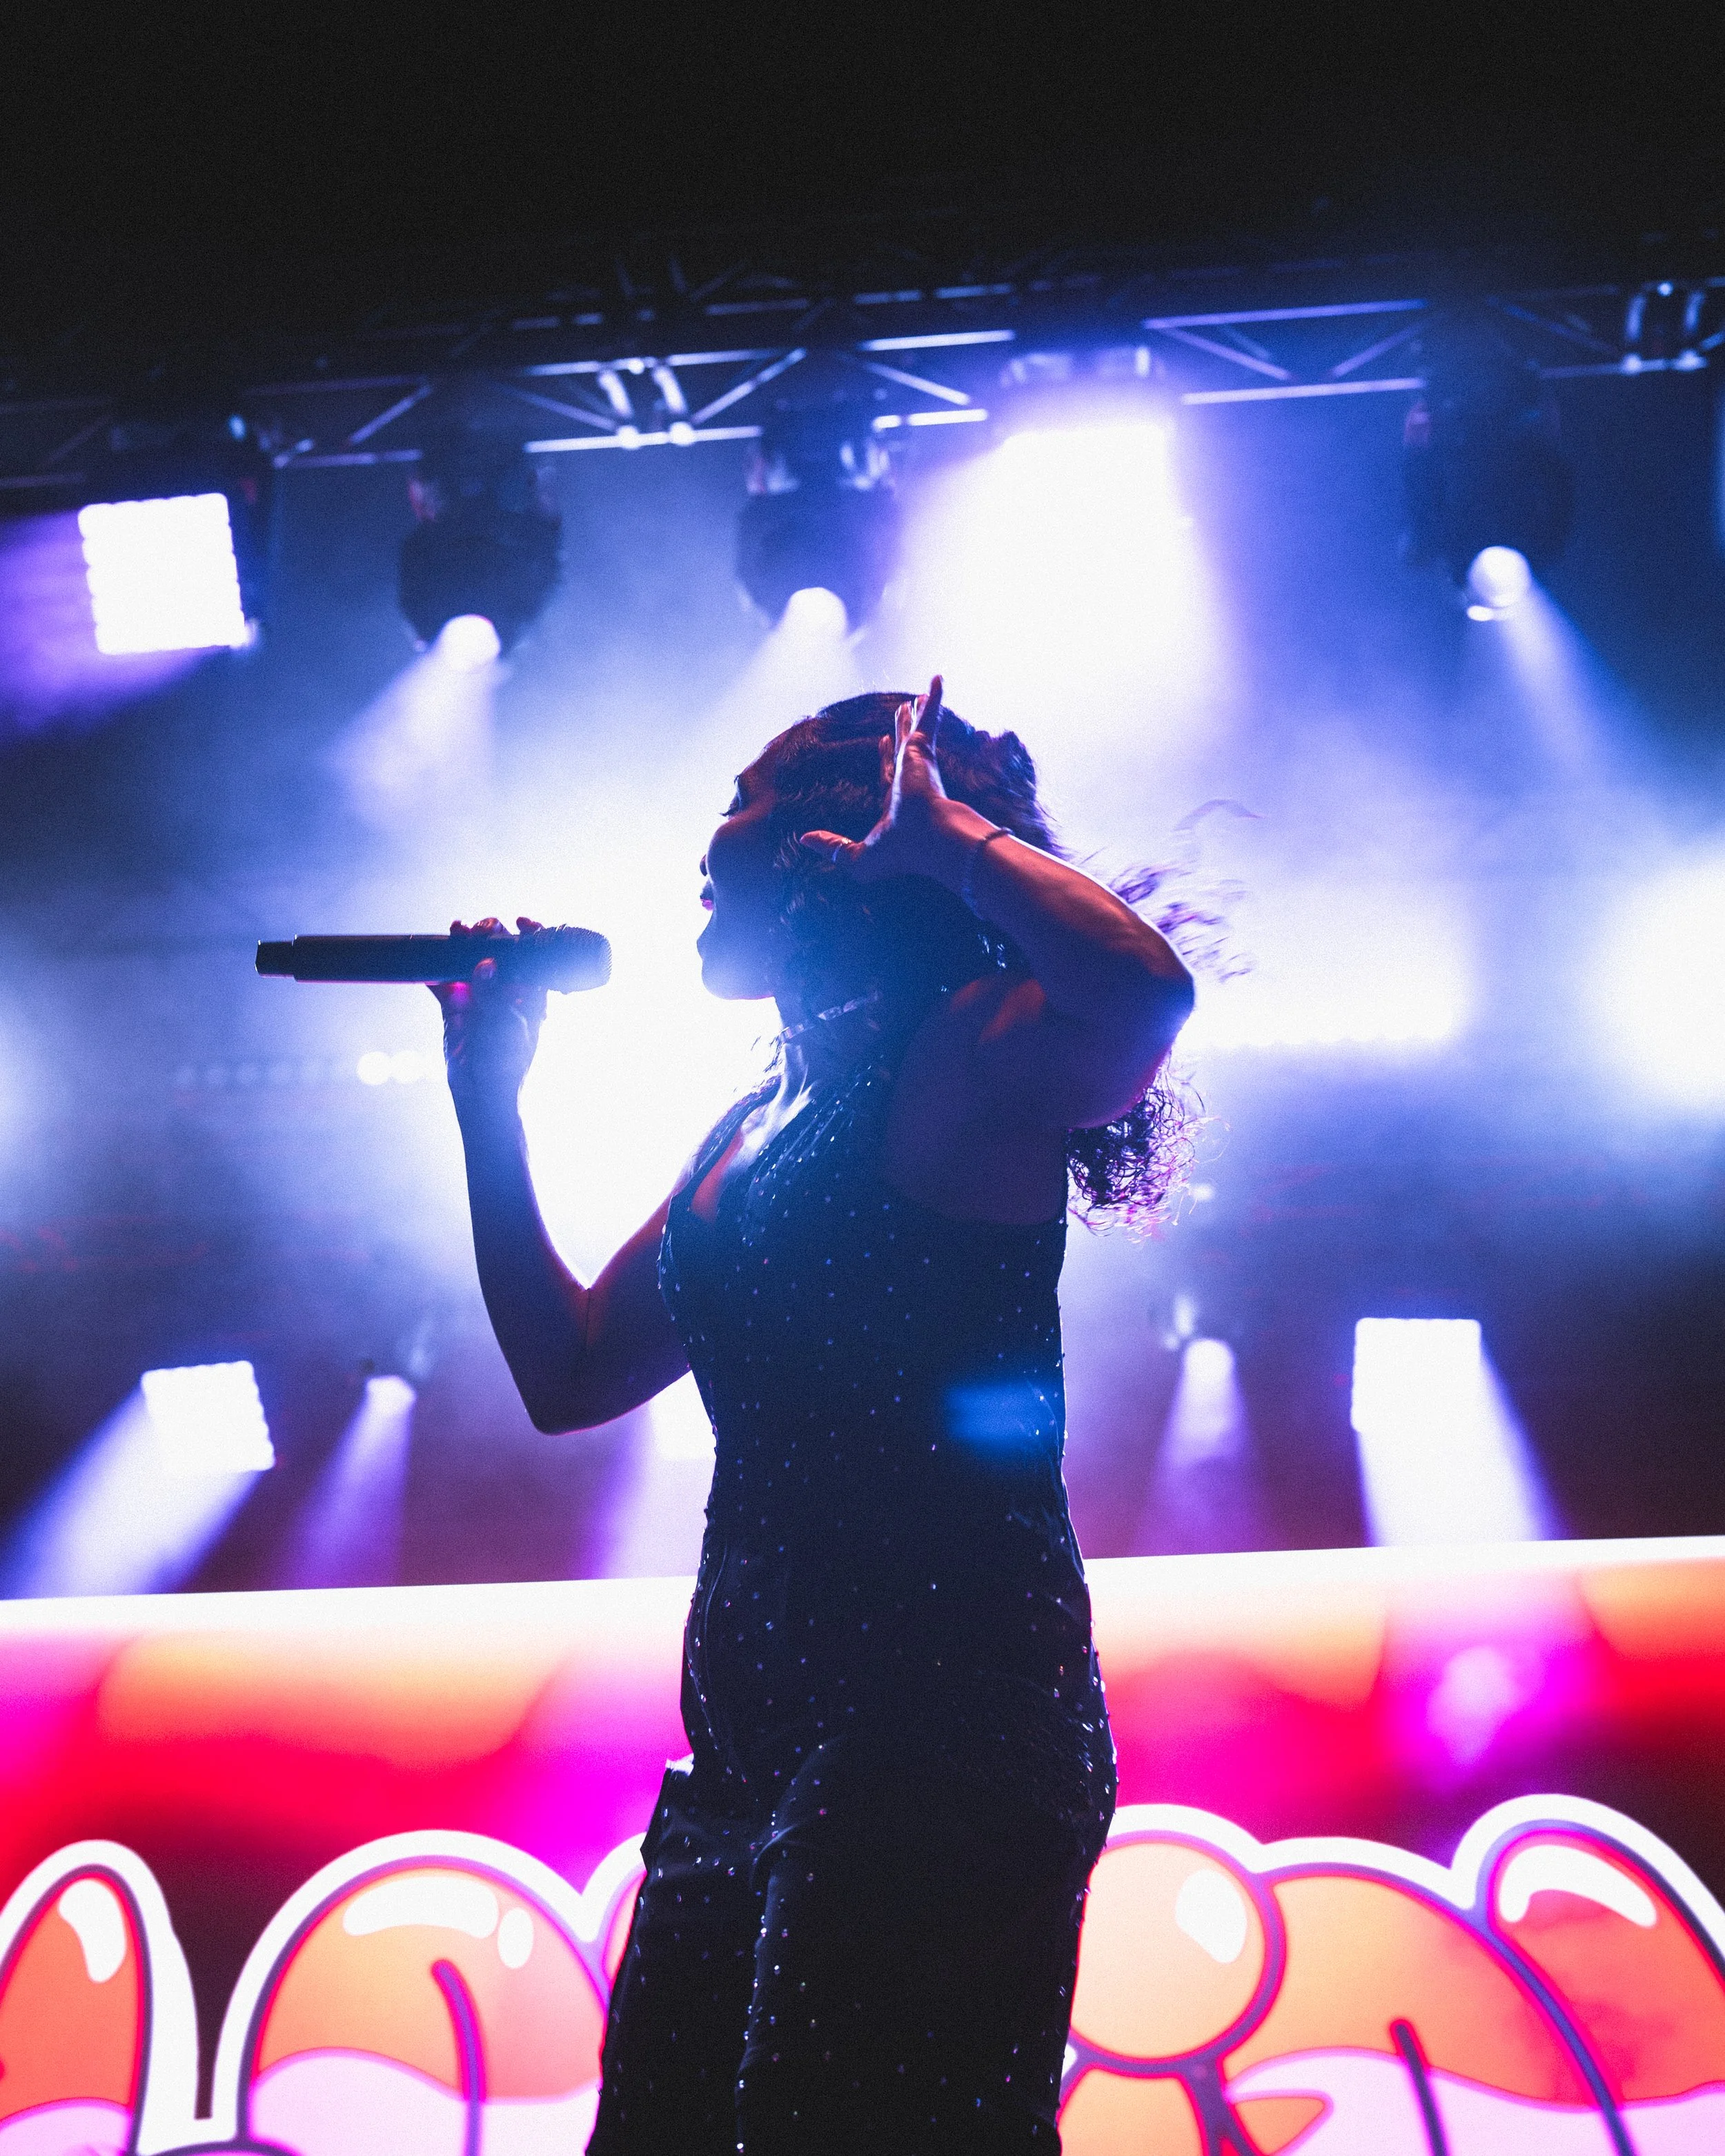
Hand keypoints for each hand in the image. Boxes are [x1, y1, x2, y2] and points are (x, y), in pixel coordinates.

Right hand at [432, 918, 548, 1113]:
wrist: (482, 1093)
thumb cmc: (507, 1063)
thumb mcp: (505, 1026)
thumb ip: (495, 995)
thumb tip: (486, 963)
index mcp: (530, 992)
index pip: (534, 955)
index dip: (530, 934)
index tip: (521, 922)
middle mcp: (505, 989)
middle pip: (497, 949)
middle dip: (488, 933)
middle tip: (478, 929)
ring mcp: (478, 996)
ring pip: (467, 959)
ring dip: (460, 944)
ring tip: (456, 931)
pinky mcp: (454, 1006)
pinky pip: (442, 981)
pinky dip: (433, 971)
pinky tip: (427, 964)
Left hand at [798, 675, 969, 882]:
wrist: (930, 841)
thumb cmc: (900, 853)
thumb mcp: (856, 857)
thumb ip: (831, 847)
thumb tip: (804, 839)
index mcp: (896, 804)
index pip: (888, 773)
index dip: (886, 756)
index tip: (883, 742)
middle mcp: (910, 781)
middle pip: (904, 748)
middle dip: (902, 731)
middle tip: (903, 712)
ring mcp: (919, 765)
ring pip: (915, 730)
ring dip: (917, 713)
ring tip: (918, 696)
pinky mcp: (925, 751)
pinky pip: (929, 718)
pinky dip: (935, 699)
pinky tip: (937, 679)